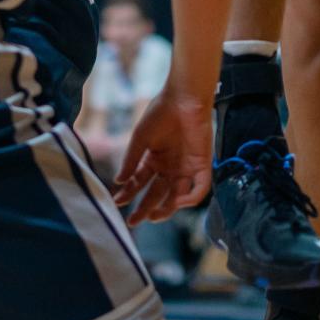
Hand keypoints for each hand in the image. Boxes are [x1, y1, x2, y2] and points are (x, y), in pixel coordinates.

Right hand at [111, 85, 212, 225]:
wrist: (183, 97)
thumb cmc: (160, 112)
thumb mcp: (140, 138)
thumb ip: (131, 160)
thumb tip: (118, 182)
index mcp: (154, 159)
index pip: (140, 182)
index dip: (129, 193)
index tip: (118, 202)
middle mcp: (169, 167)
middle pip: (157, 194)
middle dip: (145, 208)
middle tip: (134, 222)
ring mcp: (185, 167)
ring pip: (176, 196)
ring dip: (166, 209)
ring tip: (153, 216)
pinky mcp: (202, 165)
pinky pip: (198, 188)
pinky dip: (190, 198)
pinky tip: (177, 201)